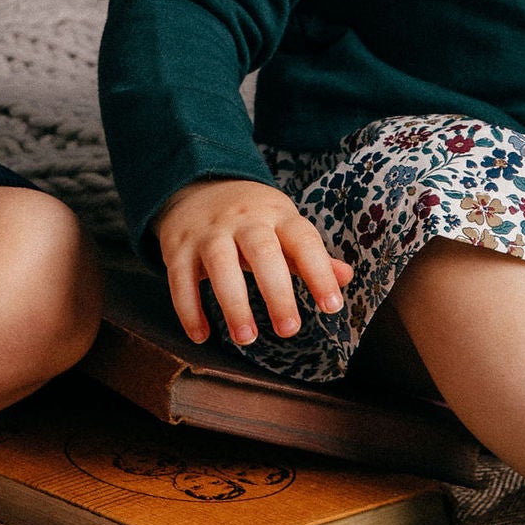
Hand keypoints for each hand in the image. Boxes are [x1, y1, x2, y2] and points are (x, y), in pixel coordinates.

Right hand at [154, 176, 352, 347]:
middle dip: (276, 292)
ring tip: (247, 338)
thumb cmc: (252, 219)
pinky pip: (180, 277)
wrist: (195, 186)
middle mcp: (244, 220)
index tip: (331, 307)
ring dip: (233, 304)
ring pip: (219, 264)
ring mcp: (208, 232)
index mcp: (277, 216)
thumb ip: (312, 256)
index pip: (303, 242)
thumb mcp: (284, 228)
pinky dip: (188, 308)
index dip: (319, 273)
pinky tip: (201, 335)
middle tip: (289, 330)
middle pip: (262, 252)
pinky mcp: (178, 246)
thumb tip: (347, 277)